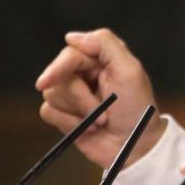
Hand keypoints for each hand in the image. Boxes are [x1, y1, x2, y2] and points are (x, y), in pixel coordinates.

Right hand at [34, 29, 165, 167]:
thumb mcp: (130, 70)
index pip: (70, 55)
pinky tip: (87, 129)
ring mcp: (72, 95)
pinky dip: (67, 123)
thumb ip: (104, 44)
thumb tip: (70, 37)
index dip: (57, 68)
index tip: (45, 82)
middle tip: (103, 115)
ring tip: (100, 122)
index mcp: (98, 58)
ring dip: (78, 113)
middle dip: (80, 99)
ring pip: (51, 94)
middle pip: (57, 76)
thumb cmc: (138, 109)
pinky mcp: (64, 114)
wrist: (136, 147)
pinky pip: (48, 111)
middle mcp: (82, 73)